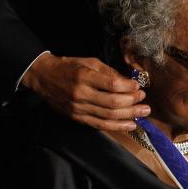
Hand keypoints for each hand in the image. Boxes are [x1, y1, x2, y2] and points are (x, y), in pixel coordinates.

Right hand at [21, 53, 149, 130]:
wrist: (43, 77)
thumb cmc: (68, 67)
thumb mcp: (89, 62)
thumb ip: (109, 72)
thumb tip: (129, 82)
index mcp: (84, 76)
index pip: (112, 84)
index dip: (128, 87)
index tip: (138, 86)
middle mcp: (81, 94)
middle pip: (112, 102)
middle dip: (132, 102)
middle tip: (144, 100)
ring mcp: (78, 108)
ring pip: (108, 116)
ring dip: (129, 116)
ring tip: (143, 113)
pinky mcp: (77, 118)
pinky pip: (99, 124)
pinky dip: (116, 126)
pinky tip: (130, 125)